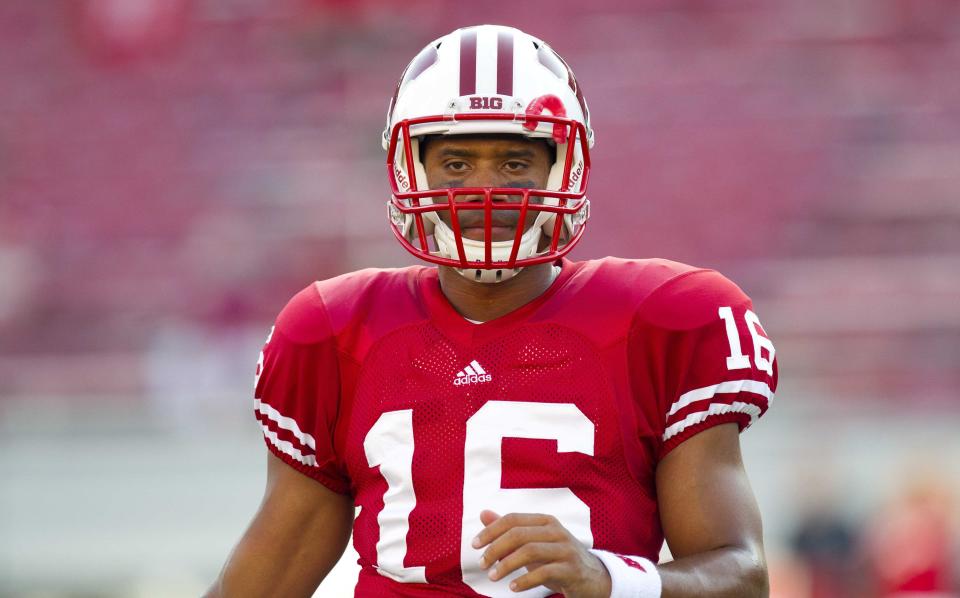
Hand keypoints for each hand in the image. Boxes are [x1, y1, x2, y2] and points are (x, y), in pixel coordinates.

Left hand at [472, 510, 611, 596]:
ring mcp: (566, 549)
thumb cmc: (556, 559)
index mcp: (545, 521)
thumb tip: (483, 513)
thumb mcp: (533, 542)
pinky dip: (525, 580)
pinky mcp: (571, 569)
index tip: (475, 545)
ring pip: (530, 551)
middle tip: (482, 564)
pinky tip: (513, 588)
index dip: (491, 531)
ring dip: (507, 565)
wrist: (592, 578)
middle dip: (496, 548)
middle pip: (519, 534)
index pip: (513, 519)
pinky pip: (544, 572)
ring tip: (493, 576)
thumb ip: (509, 529)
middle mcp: (556, 531)